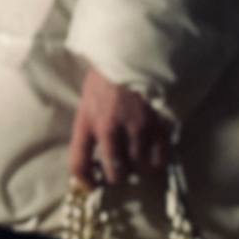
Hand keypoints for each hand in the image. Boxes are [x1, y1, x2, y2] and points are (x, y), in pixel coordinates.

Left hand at [69, 67, 172, 191]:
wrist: (136, 53)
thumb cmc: (109, 73)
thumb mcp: (89, 96)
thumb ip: (91, 122)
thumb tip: (94, 149)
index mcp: (87, 120)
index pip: (78, 161)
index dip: (83, 179)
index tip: (90, 185)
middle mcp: (110, 129)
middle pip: (114, 173)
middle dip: (116, 177)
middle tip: (119, 172)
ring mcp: (137, 129)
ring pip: (138, 168)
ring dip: (137, 169)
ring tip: (137, 162)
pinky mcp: (160, 127)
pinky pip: (159, 159)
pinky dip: (156, 164)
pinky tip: (153, 159)